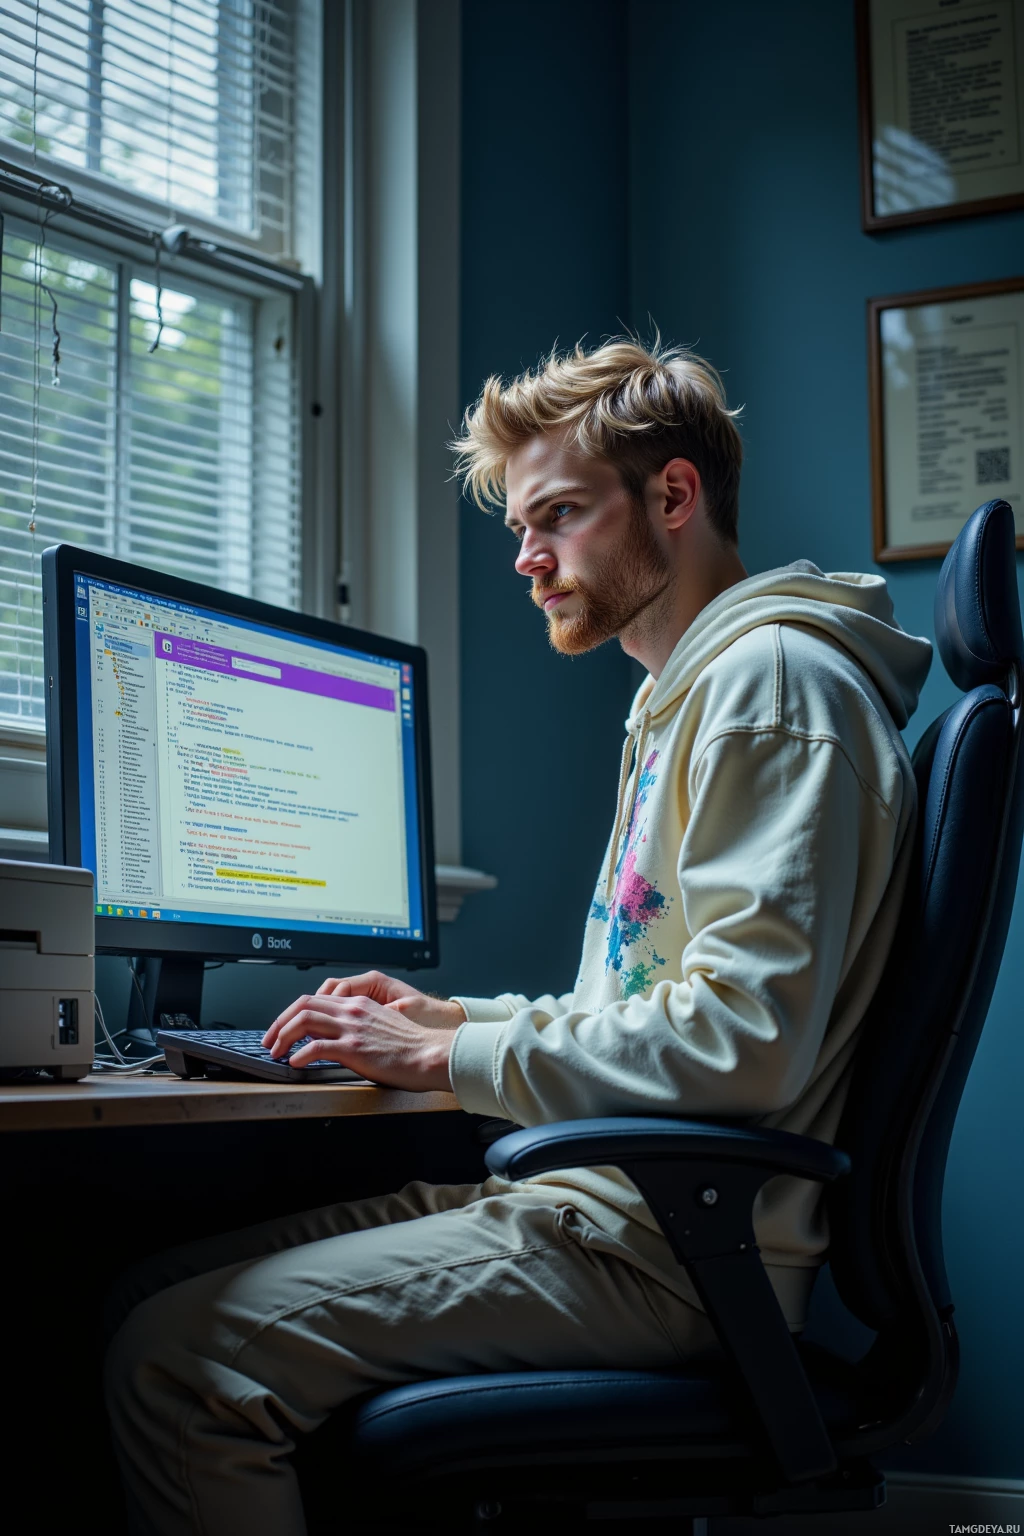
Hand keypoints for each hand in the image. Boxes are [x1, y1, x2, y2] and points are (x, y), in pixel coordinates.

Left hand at [261, 985, 461, 1089]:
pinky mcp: (353, 1048)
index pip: (315, 999)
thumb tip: (341, 1036)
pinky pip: (316, 1046)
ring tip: (276, 1052)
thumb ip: (361, 1024)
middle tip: (269, 1040)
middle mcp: (352, 1011)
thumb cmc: (412, 1047)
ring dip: (283, 1036)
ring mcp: (352, 1028)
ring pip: (304, 1021)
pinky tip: (295, 1063)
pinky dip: (299, 1054)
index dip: (292, 1013)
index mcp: (359, 1004)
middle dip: (279, 1022)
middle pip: (303, 1005)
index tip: (282, 1029)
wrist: (430, 1054)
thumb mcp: (384, 1024)